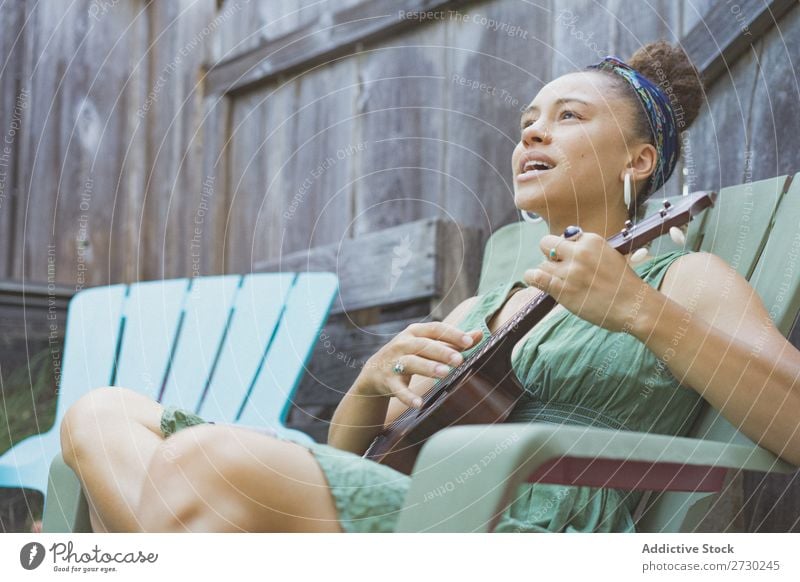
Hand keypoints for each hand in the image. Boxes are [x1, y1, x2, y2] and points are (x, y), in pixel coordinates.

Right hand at [356, 322, 483, 408]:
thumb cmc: (408, 355)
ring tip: (444, 374)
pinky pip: (398, 389)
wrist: (374, 372)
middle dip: (442, 352)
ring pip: (411, 363)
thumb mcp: (427, 345)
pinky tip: (419, 404)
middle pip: (423, 345)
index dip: (452, 334)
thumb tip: (479, 334)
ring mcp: (393, 362)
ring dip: (427, 367)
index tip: (469, 342)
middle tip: (459, 360)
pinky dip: (407, 396)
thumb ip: (452, 341)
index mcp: (415, 332)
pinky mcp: (387, 380)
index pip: (435, 329)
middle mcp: (403, 344)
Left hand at [523, 230, 652, 331]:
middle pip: (546, 244)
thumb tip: (564, 249)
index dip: (564, 248)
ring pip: (542, 264)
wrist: (634, 306)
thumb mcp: (609, 256)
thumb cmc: (623, 285)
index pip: (564, 236)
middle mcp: (579, 252)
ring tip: (557, 281)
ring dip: (546, 272)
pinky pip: (536, 277)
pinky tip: (536, 280)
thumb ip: (587, 250)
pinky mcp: (562, 289)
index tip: (570, 258)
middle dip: (549, 255)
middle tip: (558, 268)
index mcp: (592, 240)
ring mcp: (570, 271)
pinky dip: (533, 278)